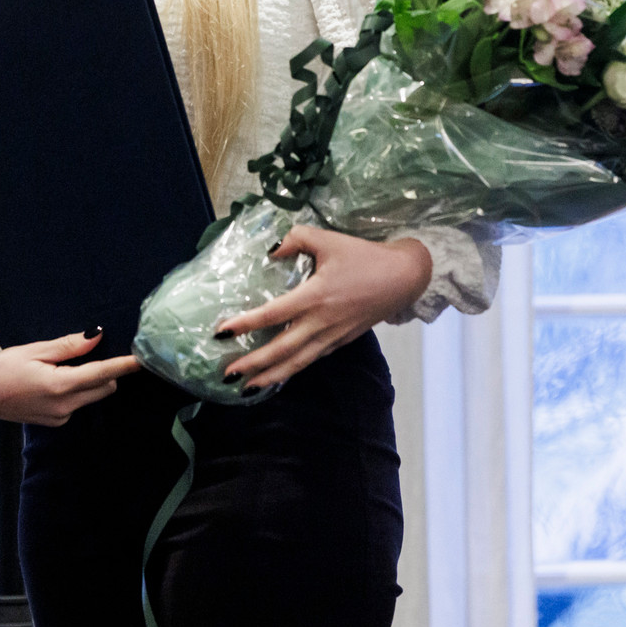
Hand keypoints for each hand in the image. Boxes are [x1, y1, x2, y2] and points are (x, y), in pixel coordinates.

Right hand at [0, 330, 141, 426]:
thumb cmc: (4, 366)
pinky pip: (77, 404)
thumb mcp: (37, 350)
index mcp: (59, 385)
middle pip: (102, 387)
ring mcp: (59, 417)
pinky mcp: (54, 422)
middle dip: (105, 372)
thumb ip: (70, 346)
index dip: (122, 366)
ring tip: (63, 366)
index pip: (101, 374)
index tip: (141, 360)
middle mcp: (63, 406)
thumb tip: (97, 336)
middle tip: (90, 353)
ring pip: (90, 396)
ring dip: (90, 381)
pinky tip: (54, 380)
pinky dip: (76, 391)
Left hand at [214, 225, 431, 394]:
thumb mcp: (328, 239)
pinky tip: (279, 375)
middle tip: (226, 374)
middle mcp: (321, 322)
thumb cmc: (364, 256)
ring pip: (298, 362)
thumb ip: (296, 239)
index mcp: (315, 296)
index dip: (245, 324)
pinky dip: (293, 370)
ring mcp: (333, 336)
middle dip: (253, 364)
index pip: (272, 314)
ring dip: (271, 376)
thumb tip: (270, 249)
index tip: (221, 332)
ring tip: (246, 387)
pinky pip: (312, 359)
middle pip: (282, 349)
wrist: (404, 277)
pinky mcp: (342, 341)